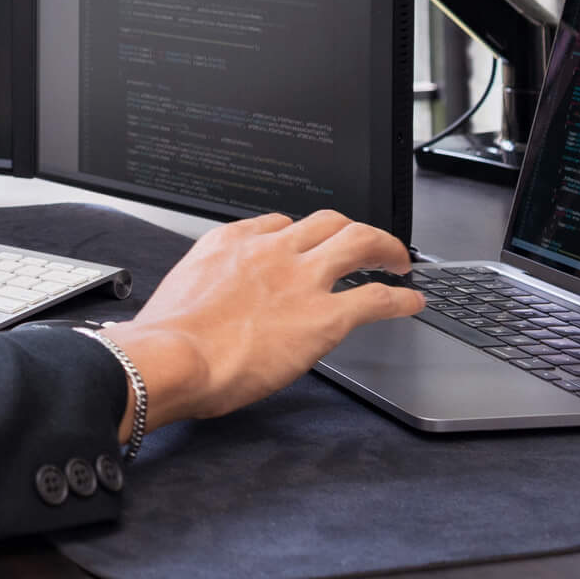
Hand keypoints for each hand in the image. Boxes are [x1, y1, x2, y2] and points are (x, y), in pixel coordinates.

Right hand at [111, 211, 422, 436]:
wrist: (173, 357)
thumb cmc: (167, 338)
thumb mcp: (178, 292)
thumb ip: (203, 288)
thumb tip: (202, 310)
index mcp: (231, 243)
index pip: (279, 223)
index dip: (302, 235)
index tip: (310, 247)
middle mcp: (270, 250)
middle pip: (327, 221)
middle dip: (352, 229)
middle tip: (367, 245)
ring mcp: (301, 279)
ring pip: (358, 242)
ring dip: (385, 248)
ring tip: (399, 262)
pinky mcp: (324, 317)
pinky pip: (375, 297)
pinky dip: (401, 297)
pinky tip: (412, 301)